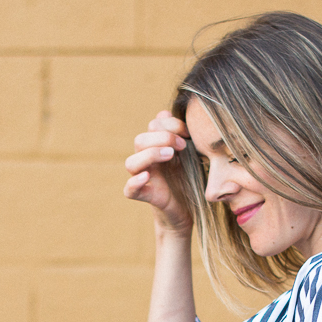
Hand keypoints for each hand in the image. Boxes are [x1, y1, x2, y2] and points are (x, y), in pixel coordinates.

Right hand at [123, 110, 192, 235]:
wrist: (191, 210)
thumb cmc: (191, 180)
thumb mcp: (192, 154)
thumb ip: (184, 135)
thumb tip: (170, 111)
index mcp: (159, 147)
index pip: (153, 125)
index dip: (169, 123)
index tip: (188, 132)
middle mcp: (149, 161)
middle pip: (140, 140)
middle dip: (162, 138)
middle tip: (182, 145)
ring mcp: (145, 178)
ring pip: (131, 162)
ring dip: (150, 154)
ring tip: (170, 156)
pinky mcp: (146, 196)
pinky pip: (129, 190)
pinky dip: (134, 182)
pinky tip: (147, 177)